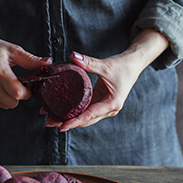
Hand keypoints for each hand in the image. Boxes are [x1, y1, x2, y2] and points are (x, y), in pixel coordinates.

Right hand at [0, 20, 51, 108]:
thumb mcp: (12, 50)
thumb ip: (31, 60)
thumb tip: (48, 63)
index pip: (17, 93)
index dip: (27, 92)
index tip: (28, 85)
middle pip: (11, 103)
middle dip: (18, 96)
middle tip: (17, 84)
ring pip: (3, 105)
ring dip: (9, 98)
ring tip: (5, 83)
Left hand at [44, 29, 168, 130]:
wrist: (133, 64)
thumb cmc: (123, 66)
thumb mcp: (105, 65)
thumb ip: (88, 62)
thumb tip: (73, 56)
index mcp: (112, 103)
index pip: (89, 115)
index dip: (74, 121)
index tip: (61, 126)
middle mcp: (109, 109)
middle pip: (85, 120)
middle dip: (67, 122)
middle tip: (49, 122)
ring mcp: (105, 108)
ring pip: (85, 118)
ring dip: (69, 119)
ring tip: (51, 119)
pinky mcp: (101, 103)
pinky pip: (86, 111)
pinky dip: (74, 112)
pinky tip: (61, 111)